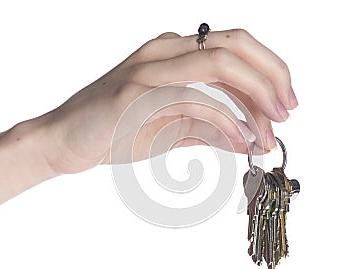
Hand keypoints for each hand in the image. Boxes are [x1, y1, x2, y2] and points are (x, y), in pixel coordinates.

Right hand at [41, 29, 296, 174]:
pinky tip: (239, 139)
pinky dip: (223, 119)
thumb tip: (247, 138)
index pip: (235, 48)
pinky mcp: (135, 91)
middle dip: (271, 74)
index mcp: (175, 53)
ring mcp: (148, 66)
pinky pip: (191, 97)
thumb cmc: (117, 132)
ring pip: (219, 64)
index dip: (269, 70)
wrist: (65, 140)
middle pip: (235, 44)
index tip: (285, 103)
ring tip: (268, 134)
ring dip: (253, 98)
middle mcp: (164, 50)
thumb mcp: (172, 130)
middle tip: (287, 111)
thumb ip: (209, 129)